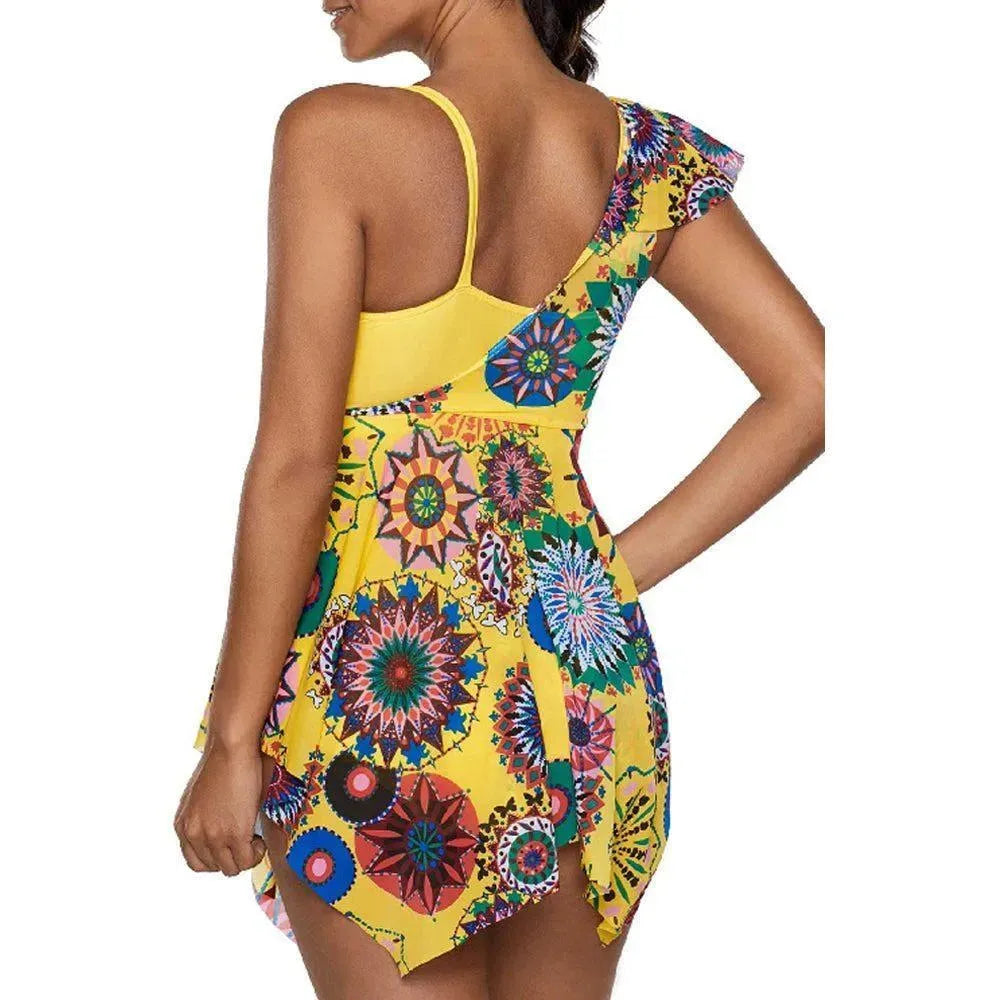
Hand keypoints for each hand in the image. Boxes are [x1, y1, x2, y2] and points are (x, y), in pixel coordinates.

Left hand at [174, 742, 267, 875]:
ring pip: (231, 868)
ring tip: (254, 838)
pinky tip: (259, 838)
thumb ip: (206, 819)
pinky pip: (247, 860)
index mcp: (184, 825)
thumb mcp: (202, 798)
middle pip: (214, 867)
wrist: (230, 749)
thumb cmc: (222, 763)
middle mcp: (194, 834)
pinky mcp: (234, 834)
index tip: (230, 847)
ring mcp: (213, 836)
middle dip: (232, 857)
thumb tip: (225, 827)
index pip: (196, 862)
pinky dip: (256, 854)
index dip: (217, 857)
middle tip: (246, 840)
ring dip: (246, 857)